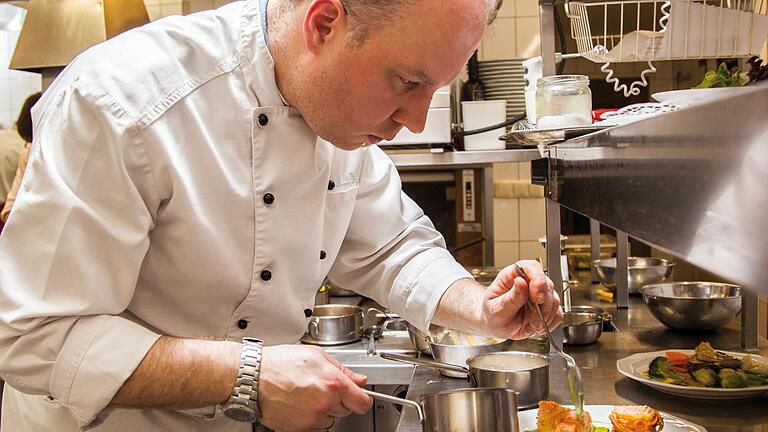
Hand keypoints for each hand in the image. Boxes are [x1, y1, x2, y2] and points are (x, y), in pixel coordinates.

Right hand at [258, 345, 372, 430]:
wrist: (253, 377)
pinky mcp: (299, 428)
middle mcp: (325, 404)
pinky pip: (314, 425)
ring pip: (331, 419)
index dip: (362, 397)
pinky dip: (310, 417)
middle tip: (322, 386)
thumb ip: (342, 369)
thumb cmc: (279, 363)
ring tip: (308, 393)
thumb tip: (358, 379)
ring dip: (325, 409)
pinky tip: (299, 402)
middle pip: (347, 410)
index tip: (359, 395)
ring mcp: (312, 419)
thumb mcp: (316, 355)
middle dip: (340, 399)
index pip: (363, 402)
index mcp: (333, 383)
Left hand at [481, 260, 562, 339]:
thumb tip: (520, 282)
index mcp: (513, 275)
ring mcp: (540, 293)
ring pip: (555, 300)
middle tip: (531, 320)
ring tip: (529, 325)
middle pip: (547, 285)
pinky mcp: (548, 307)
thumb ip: (510, 298)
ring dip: (545, 317)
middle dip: (542, 306)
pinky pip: (557, 314)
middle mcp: (529, 281)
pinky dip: (549, 324)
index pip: (532, 267)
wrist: (496, 325)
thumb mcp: (496, 309)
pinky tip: (535, 326)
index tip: (537, 298)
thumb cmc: (492, 314)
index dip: (538, 280)